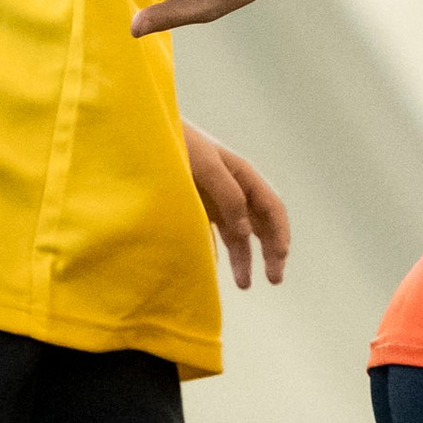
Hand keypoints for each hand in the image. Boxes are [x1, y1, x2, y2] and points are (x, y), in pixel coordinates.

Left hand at [183, 123, 290, 291]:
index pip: (272, 208)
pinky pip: (215, 236)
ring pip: (240, 235)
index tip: (280, 257)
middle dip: (270, 252)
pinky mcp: (197, 210)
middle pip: (262, 225)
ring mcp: (215, 201)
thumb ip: (230, 197)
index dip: (280, 233)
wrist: (143, 137)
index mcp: (243, 175)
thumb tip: (247, 233)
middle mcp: (234, 190)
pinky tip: (219, 269)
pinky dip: (220, 253)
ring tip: (244, 284)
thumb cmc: (177, 144)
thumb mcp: (206, 166)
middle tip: (274, 280)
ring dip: (245, 259)